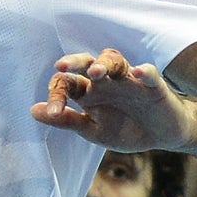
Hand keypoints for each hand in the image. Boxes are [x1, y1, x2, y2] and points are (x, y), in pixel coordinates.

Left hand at [29, 48, 193, 152]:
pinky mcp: (153, 86)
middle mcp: (107, 81)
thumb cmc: (125, 128)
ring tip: (96, 71)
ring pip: (115, 62)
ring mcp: (129, 81)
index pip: (68, 84)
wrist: (162, 135)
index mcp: (89, 92)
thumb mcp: (92, 130)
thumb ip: (65, 120)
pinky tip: (139, 73)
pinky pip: (149, 74)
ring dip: (105, 64)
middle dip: (75, 62)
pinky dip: (145, 72)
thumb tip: (33, 111)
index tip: (52, 113)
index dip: (57, 96)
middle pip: (88, 63)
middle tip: (61, 66)